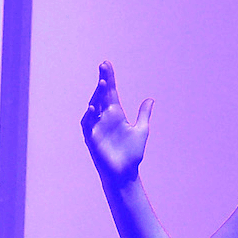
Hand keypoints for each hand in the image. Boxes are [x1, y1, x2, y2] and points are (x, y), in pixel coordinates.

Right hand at [81, 61, 153, 182]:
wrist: (125, 172)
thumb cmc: (131, 152)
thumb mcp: (141, 130)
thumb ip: (143, 114)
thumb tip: (150, 99)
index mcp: (116, 114)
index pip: (111, 93)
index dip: (109, 79)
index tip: (107, 64)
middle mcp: (104, 118)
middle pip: (101, 95)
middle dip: (103, 81)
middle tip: (104, 66)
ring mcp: (96, 127)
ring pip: (94, 107)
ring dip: (97, 96)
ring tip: (104, 83)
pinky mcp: (91, 138)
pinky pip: (87, 125)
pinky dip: (89, 116)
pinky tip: (93, 107)